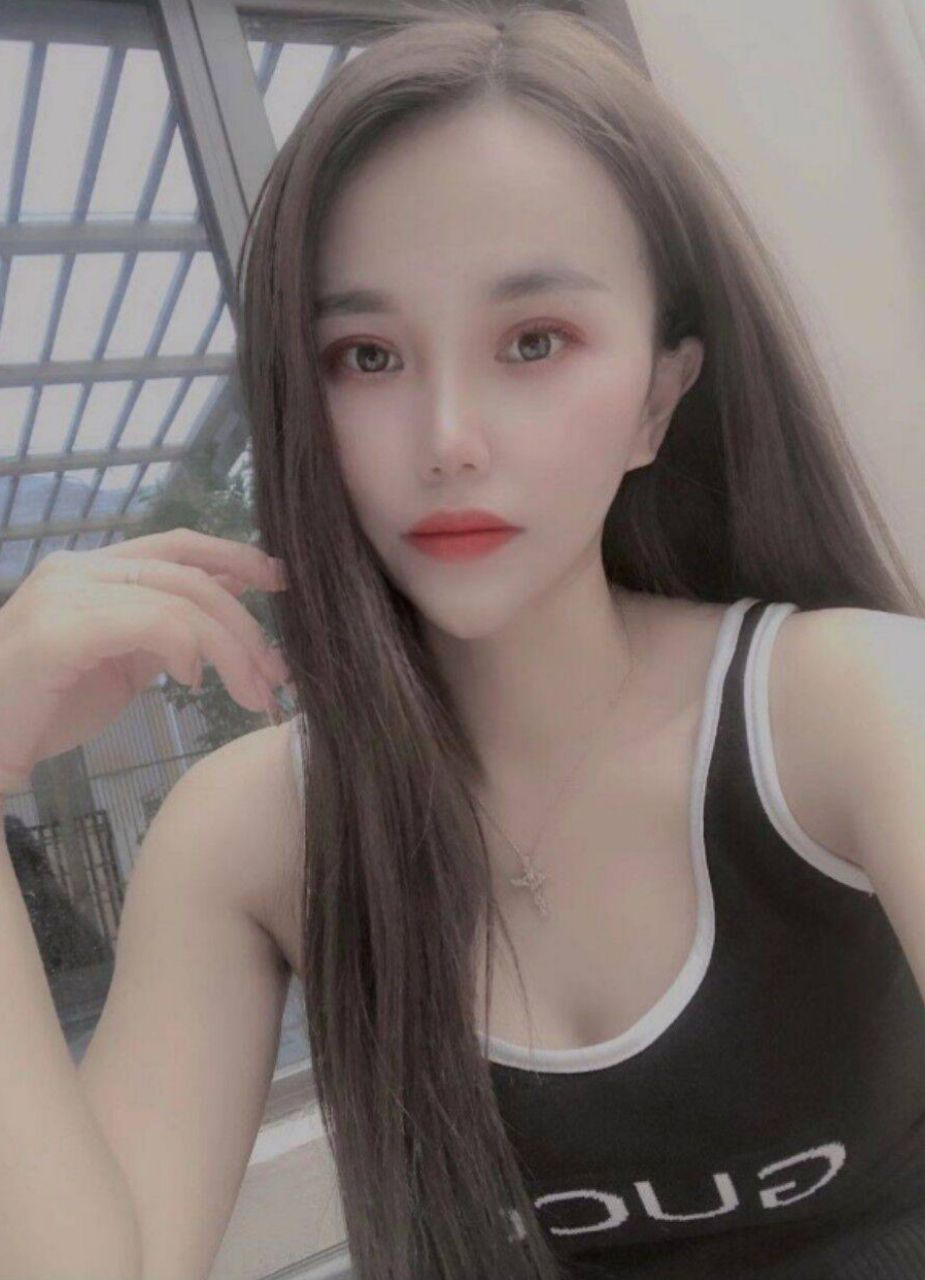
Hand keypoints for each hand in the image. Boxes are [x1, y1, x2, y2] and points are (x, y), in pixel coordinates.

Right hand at [0, 528, 289, 794]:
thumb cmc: (42, 711)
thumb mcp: (121, 664)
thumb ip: (165, 634)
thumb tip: (223, 620)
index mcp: (93, 570)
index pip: (177, 545)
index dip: (235, 557)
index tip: (280, 580)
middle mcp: (78, 569)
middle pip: (189, 574)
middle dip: (246, 623)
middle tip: (278, 673)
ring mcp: (65, 593)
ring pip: (179, 599)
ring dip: (230, 648)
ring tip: (253, 691)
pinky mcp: (58, 630)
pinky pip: (148, 622)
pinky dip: (186, 647)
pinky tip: (194, 680)